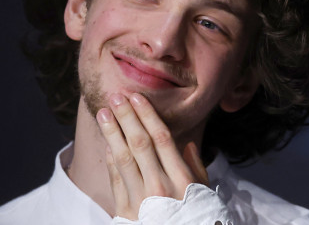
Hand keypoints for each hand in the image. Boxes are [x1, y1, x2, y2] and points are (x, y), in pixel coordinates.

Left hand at [96, 93, 208, 219]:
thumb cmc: (198, 222)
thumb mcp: (205, 197)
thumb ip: (196, 169)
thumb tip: (185, 144)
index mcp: (182, 180)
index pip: (161, 138)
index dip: (147, 115)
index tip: (136, 97)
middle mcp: (160, 187)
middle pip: (140, 144)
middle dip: (126, 117)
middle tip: (115, 97)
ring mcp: (141, 200)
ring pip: (123, 158)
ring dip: (112, 133)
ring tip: (103, 114)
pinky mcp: (125, 212)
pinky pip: (116, 180)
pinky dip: (111, 160)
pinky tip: (107, 143)